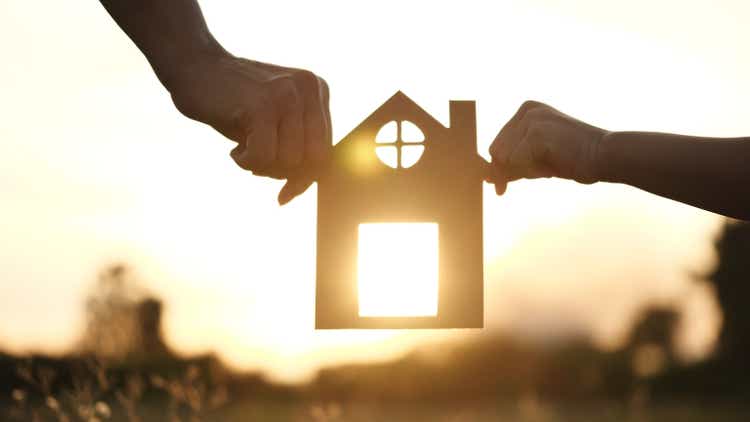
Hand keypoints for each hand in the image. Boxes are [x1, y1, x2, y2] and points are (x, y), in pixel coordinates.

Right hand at [166, 53, 330, 204]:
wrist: (193, 67)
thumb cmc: (234, 103)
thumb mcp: (274, 121)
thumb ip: (296, 145)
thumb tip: (301, 186)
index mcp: (318, 90)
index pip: (326, 148)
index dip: (307, 176)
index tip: (287, 192)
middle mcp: (309, 88)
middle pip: (313, 158)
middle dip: (285, 173)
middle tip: (256, 163)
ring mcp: (287, 94)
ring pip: (290, 161)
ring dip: (263, 167)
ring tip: (243, 149)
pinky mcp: (262, 105)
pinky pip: (264, 156)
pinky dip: (246, 162)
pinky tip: (234, 151)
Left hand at [488, 101, 607, 194]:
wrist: (605, 156)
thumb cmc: (573, 159)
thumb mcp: (536, 159)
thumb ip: (513, 164)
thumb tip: (486, 177)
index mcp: (526, 111)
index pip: (497, 146)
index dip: (501, 168)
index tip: (501, 186)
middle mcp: (526, 110)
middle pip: (497, 153)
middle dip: (509, 171)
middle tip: (532, 175)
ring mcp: (531, 120)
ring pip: (505, 160)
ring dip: (524, 172)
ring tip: (551, 165)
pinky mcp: (536, 132)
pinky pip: (517, 164)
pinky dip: (532, 173)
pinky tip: (553, 166)